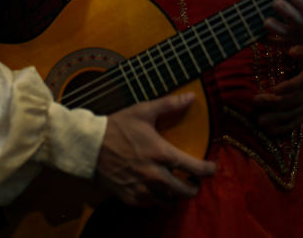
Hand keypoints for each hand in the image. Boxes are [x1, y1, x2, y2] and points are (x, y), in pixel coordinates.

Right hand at [95, 93, 215, 206]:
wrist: (90, 145)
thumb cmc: (118, 126)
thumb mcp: (144, 111)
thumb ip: (169, 104)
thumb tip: (191, 97)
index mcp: (162, 154)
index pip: (194, 168)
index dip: (208, 170)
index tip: (212, 168)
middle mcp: (155, 176)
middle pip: (185, 192)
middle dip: (194, 187)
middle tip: (193, 181)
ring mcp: (142, 189)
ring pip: (169, 202)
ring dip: (176, 195)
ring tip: (176, 186)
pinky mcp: (130, 198)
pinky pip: (151, 205)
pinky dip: (157, 199)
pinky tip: (155, 190)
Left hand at [254, 42, 302, 134]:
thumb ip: (299, 44)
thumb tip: (293, 51)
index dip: (291, 85)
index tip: (274, 89)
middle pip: (298, 98)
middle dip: (277, 102)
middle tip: (256, 101)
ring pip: (297, 111)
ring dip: (278, 118)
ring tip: (260, 121)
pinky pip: (299, 119)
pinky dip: (285, 127)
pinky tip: (271, 132)